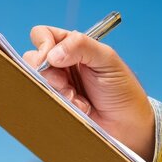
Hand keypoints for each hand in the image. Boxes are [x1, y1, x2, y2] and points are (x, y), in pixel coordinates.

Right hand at [23, 25, 154, 161]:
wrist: (128, 125)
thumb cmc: (122, 90)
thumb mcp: (107, 60)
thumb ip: (81, 46)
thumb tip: (52, 54)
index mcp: (72, 47)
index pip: (43, 35)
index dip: (43, 45)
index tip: (53, 58)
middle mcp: (61, 65)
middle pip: (32, 60)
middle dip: (48, 73)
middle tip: (66, 83)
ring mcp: (57, 86)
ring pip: (36, 82)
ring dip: (58, 91)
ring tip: (78, 99)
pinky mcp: (57, 105)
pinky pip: (43, 102)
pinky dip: (62, 106)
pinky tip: (80, 109)